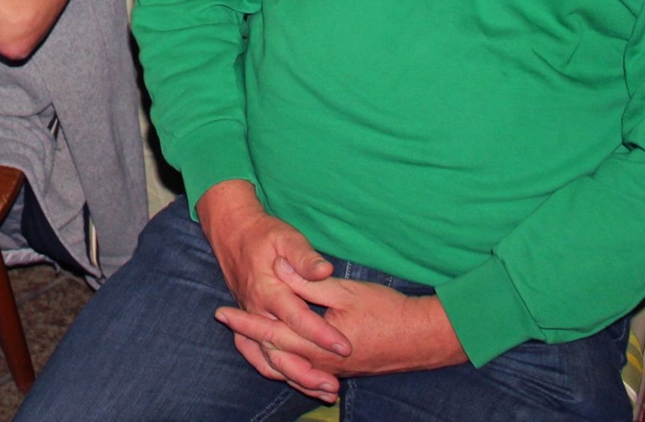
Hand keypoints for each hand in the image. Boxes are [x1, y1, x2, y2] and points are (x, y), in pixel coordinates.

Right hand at [198, 181, 347, 399]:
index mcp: (267, 289)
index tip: (344, 346)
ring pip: (268, 358)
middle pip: (281, 348)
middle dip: (308, 369)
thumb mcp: (286, 237)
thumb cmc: (265, 235)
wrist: (233, 234)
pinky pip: (259, 356)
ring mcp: (251, 319)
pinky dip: (277, 372)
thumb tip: (324, 270)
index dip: (321, 333)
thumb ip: (304, 257)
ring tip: (323, 391)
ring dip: (295, 377)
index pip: (296, 318)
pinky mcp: (250, 324)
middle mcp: (256, 310)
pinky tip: (300, 381)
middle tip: (335, 385)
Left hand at [216, 262, 465, 380]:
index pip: (271, 332)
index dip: (245, 321)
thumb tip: (281, 268)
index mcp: (317, 342)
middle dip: (248, 337)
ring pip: (288, 368)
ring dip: (264, 355)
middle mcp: (320, 363)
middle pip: (274, 353)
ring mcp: (331, 371)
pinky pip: (306, 375)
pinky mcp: (341, 372)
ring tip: (244, 341)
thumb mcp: (346, 290)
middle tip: (225, 322)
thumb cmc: (386, 310)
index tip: (222, 311)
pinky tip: (281, 362)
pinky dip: (287, 369)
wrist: (421, 338)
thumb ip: (310, 282)